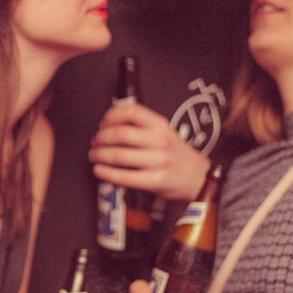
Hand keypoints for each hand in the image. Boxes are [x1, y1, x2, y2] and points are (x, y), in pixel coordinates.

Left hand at [89, 102, 209, 201]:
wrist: (198, 177)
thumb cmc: (175, 154)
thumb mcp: (164, 132)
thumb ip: (142, 126)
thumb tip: (109, 125)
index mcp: (160, 125)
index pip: (131, 111)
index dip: (111, 116)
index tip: (102, 124)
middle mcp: (160, 140)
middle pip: (121, 134)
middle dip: (101, 138)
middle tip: (94, 143)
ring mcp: (159, 161)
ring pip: (120, 155)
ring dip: (100, 155)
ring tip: (94, 156)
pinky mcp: (156, 181)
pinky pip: (125, 177)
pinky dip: (107, 173)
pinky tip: (99, 171)